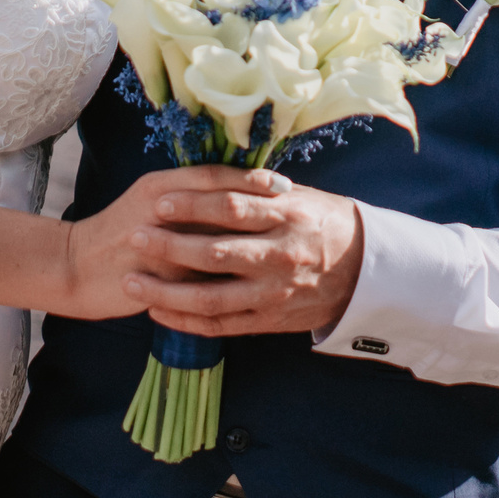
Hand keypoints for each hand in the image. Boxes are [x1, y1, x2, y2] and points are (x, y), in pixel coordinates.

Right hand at [58, 165, 293, 319]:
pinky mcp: (154, 277)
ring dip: (249, 243)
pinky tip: (253, 282)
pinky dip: (227, 279)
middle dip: (260, 207)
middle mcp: (159, 209)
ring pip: (214, 241)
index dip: (252, 180)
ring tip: (281, 246)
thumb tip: (235, 194)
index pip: (214, 177)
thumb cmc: (117, 234)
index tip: (285, 184)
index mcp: (159, 187)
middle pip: (221, 203)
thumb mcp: (149, 202)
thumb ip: (186, 198)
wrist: (75, 267)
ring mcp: (157, 244)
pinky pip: (198, 279)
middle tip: (294, 210)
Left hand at [123, 176, 364, 337]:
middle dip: (170, 247)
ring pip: (213, 298)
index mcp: (287, 218)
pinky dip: (186, 322)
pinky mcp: (270, 322)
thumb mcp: (300, 196)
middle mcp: (279, 257)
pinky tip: (157, 313)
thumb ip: (257, 188)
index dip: (192, 205)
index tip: (158, 202)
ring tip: (132, 283)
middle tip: (134, 237)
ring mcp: (273, 294)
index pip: (232, 208)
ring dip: (167, 294)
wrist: (366, 273)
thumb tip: (209, 171)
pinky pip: (222, 326)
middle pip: (216, 254)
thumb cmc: (324, 223)